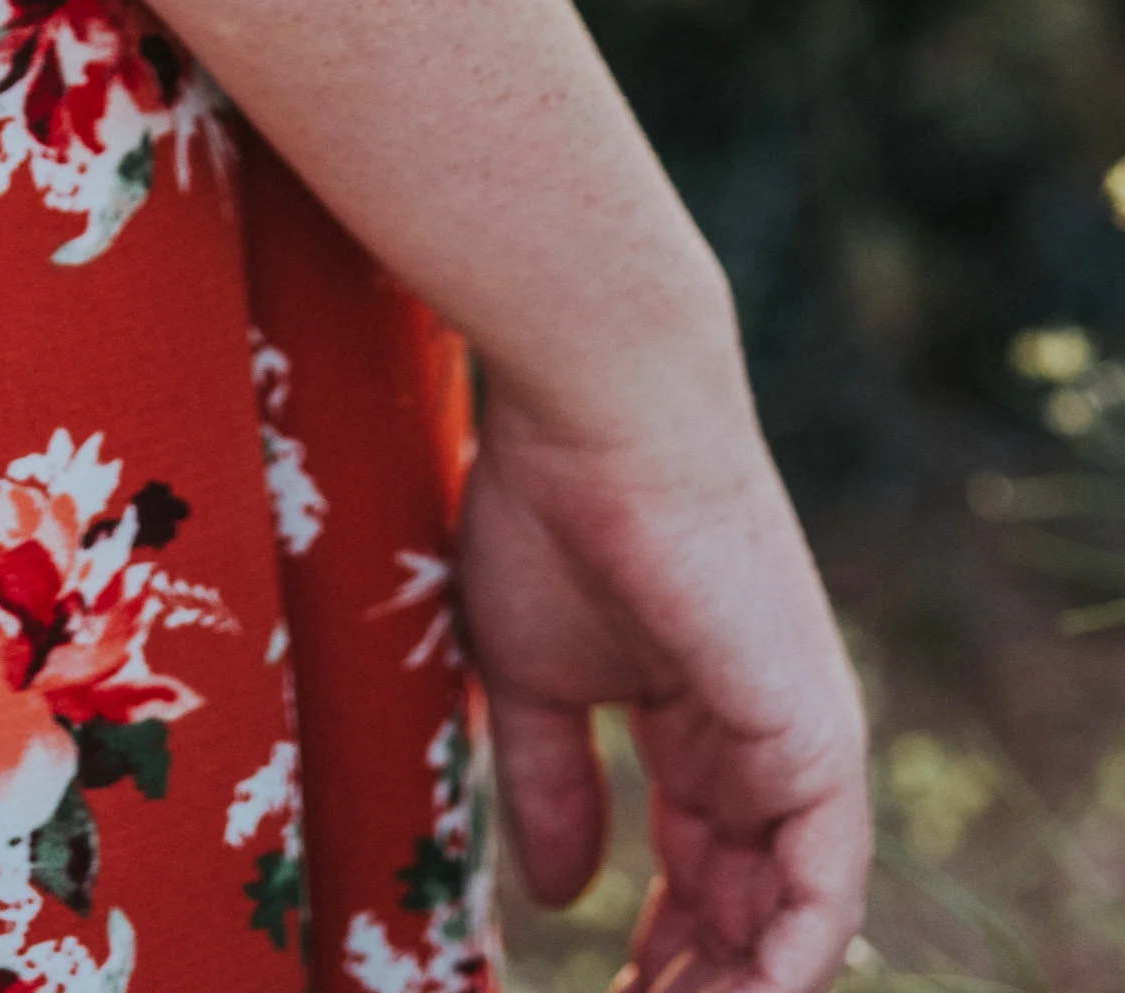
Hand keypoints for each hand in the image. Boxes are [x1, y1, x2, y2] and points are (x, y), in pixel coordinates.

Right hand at [459, 377, 870, 992]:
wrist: (597, 414)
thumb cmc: (547, 513)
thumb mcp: (529, 677)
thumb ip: (552, 785)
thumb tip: (563, 894)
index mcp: (699, 719)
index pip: (696, 867)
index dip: (655, 946)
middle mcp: (762, 738)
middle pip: (742, 904)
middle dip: (691, 979)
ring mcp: (797, 741)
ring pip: (787, 915)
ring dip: (733, 985)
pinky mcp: (816, 742)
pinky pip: (820, 896)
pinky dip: (783, 965)